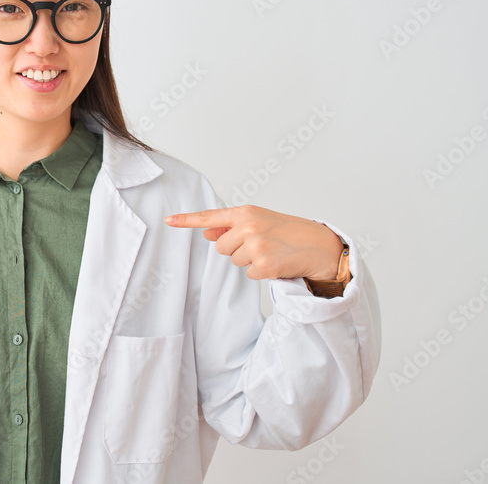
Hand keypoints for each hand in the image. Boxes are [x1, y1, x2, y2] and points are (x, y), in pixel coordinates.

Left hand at [164, 204, 342, 281]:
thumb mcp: (259, 222)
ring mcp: (256, 246)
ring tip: (271, 252)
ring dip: (250, 261)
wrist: (319, 245)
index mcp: (246, 212)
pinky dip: (261, 272)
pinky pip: (249, 274)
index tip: (168, 221)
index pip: (210, 217)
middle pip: (221, 248)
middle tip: (261, 244)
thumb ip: (231, 227)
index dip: (186, 220)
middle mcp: (249, 226)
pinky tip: (276, 263)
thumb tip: (207, 234)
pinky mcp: (263, 265)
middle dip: (237, 250)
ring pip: (234, 261)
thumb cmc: (288, 231)